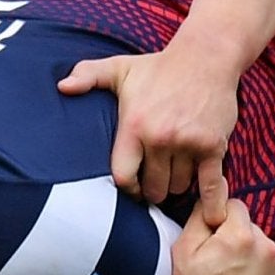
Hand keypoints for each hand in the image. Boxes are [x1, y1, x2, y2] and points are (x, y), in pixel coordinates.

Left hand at [60, 45, 236, 221]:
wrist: (206, 56)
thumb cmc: (160, 66)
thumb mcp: (120, 67)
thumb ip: (87, 75)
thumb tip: (61, 88)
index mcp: (134, 125)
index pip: (123, 176)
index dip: (126, 188)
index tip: (131, 187)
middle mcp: (159, 137)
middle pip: (152, 188)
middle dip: (153, 190)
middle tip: (155, 184)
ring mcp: (188, 143)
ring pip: (178, 186)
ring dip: (177, 186)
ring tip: (176, 176)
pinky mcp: (212, 145)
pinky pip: (210, 184)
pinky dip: (210, 203)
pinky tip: (211, 218)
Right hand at [167, 199, 274, 274]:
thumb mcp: (182, 251)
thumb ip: (200, 217)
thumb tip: (213, 198)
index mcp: (241, 236)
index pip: (235, 206)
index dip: (220, 221)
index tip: (212, 240)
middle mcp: (268, 249)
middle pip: (251, 229)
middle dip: (237, 239)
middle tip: (220, 265)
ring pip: (264, 249)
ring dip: (252, 258)